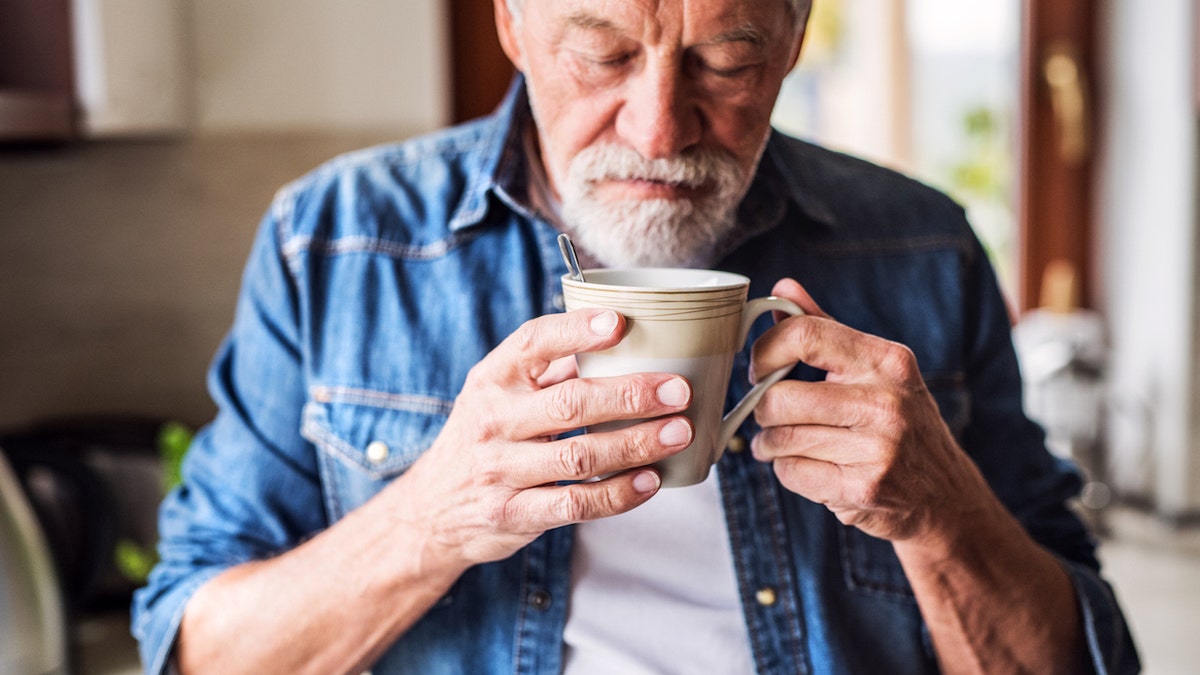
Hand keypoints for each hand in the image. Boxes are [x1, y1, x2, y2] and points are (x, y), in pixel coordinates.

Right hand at [385, 308, 693, 567]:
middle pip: (569, 403)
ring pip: (579, 456)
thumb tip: (625, 338)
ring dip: (636, 444)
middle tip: (678, 390)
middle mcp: (492, 421)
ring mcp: (501, 470)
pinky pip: (575, 504)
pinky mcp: (514, 514)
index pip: (532, 343)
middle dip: (631, 395)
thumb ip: (552, 368)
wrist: (431, 510)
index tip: (620, 322)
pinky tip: (650, 481)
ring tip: (679, 433)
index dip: (576, 330)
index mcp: (492, 379)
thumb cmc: (484, 437)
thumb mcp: (500, 393)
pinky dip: (618, 493)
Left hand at [749, 279, 993, 543]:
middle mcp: (887, 402)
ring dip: (771, 445)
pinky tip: (812, 469)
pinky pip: (791, 473)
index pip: (804, 335)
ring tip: (787, 444)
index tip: (760, 368)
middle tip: (772, 416)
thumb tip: (782, 288)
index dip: (765, 351)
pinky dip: (789, 472)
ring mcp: (879, 448)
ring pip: (780, 439)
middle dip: (763, 410)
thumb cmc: (898, 423)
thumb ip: (825, 328)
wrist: (945, 494)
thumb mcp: (875, 369)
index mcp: (887, 361)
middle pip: (780, 397)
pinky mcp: (865, 489)